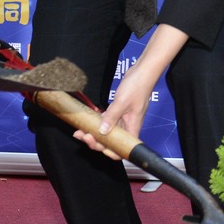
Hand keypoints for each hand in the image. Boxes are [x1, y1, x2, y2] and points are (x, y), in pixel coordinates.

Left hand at [73, 24, 188, 158]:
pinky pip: (107, 122)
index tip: (97, 145)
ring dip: (94, 134)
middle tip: (83, 135)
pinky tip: (88, 121)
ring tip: (80, 132)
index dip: (110, 152)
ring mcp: (123, 119)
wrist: (142, 71)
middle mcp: (128, 126)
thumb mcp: (122, 102)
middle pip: (112, 142)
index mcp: (132, 127)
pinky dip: (97, 123)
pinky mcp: (119, 112)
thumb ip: (111, 117)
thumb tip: (102, 131)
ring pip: (108, 133)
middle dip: (96, 142)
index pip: (123, 149)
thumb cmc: (137, 86)